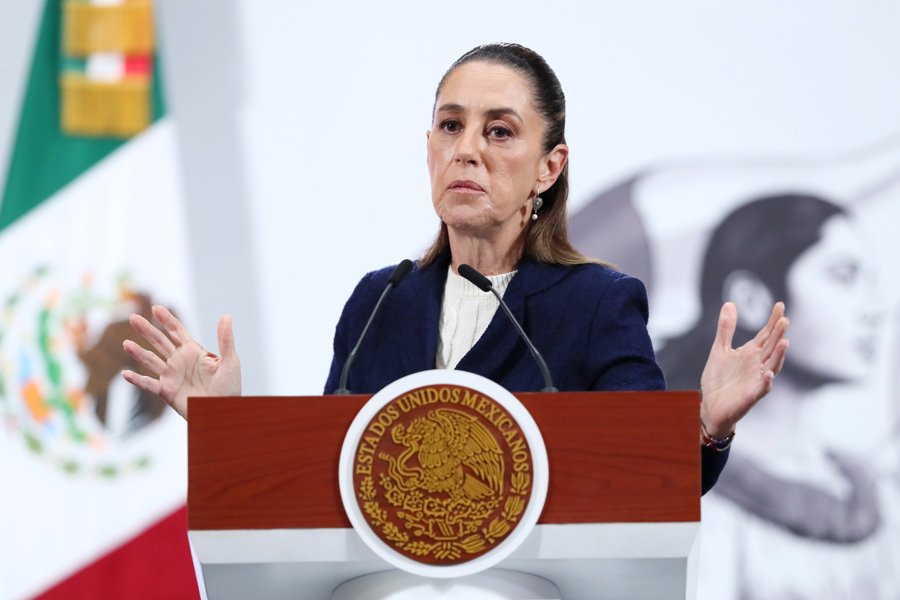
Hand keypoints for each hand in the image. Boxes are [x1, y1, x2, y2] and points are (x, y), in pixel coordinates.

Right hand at [122, 305, 240, 419]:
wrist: (223, 412)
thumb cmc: (230, 387)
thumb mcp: (230, 361)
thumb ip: (226, 339)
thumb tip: (227, 316)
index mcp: (193, 351)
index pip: (176, 331)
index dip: (166, 319)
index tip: (156, 308)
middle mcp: (179, 361)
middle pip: (159, 341)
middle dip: (147, 329)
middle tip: (133, 318)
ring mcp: (171, 375)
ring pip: (151, 360)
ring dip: (138, 352)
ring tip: (126, 343)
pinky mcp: (167, 391)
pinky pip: (149, 384)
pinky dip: (137, 380)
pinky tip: (125, 374)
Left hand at [699, 302, 788, 438]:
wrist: (711, 405)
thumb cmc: (719, 379)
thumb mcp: (720, 349)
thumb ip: (726, 329)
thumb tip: (730, 303)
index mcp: (751, 353)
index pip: (766, 334)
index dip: (773, 321)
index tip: (780, 305)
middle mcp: (758, 365)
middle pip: (771, 347)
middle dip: (778, 334)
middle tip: (784, 319)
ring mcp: (756, 380)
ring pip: (772, 366)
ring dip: (778, 355)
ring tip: (783, 342)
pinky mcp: (751, 395)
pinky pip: (762, 388)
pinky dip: (766, 381)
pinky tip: (769, 374)